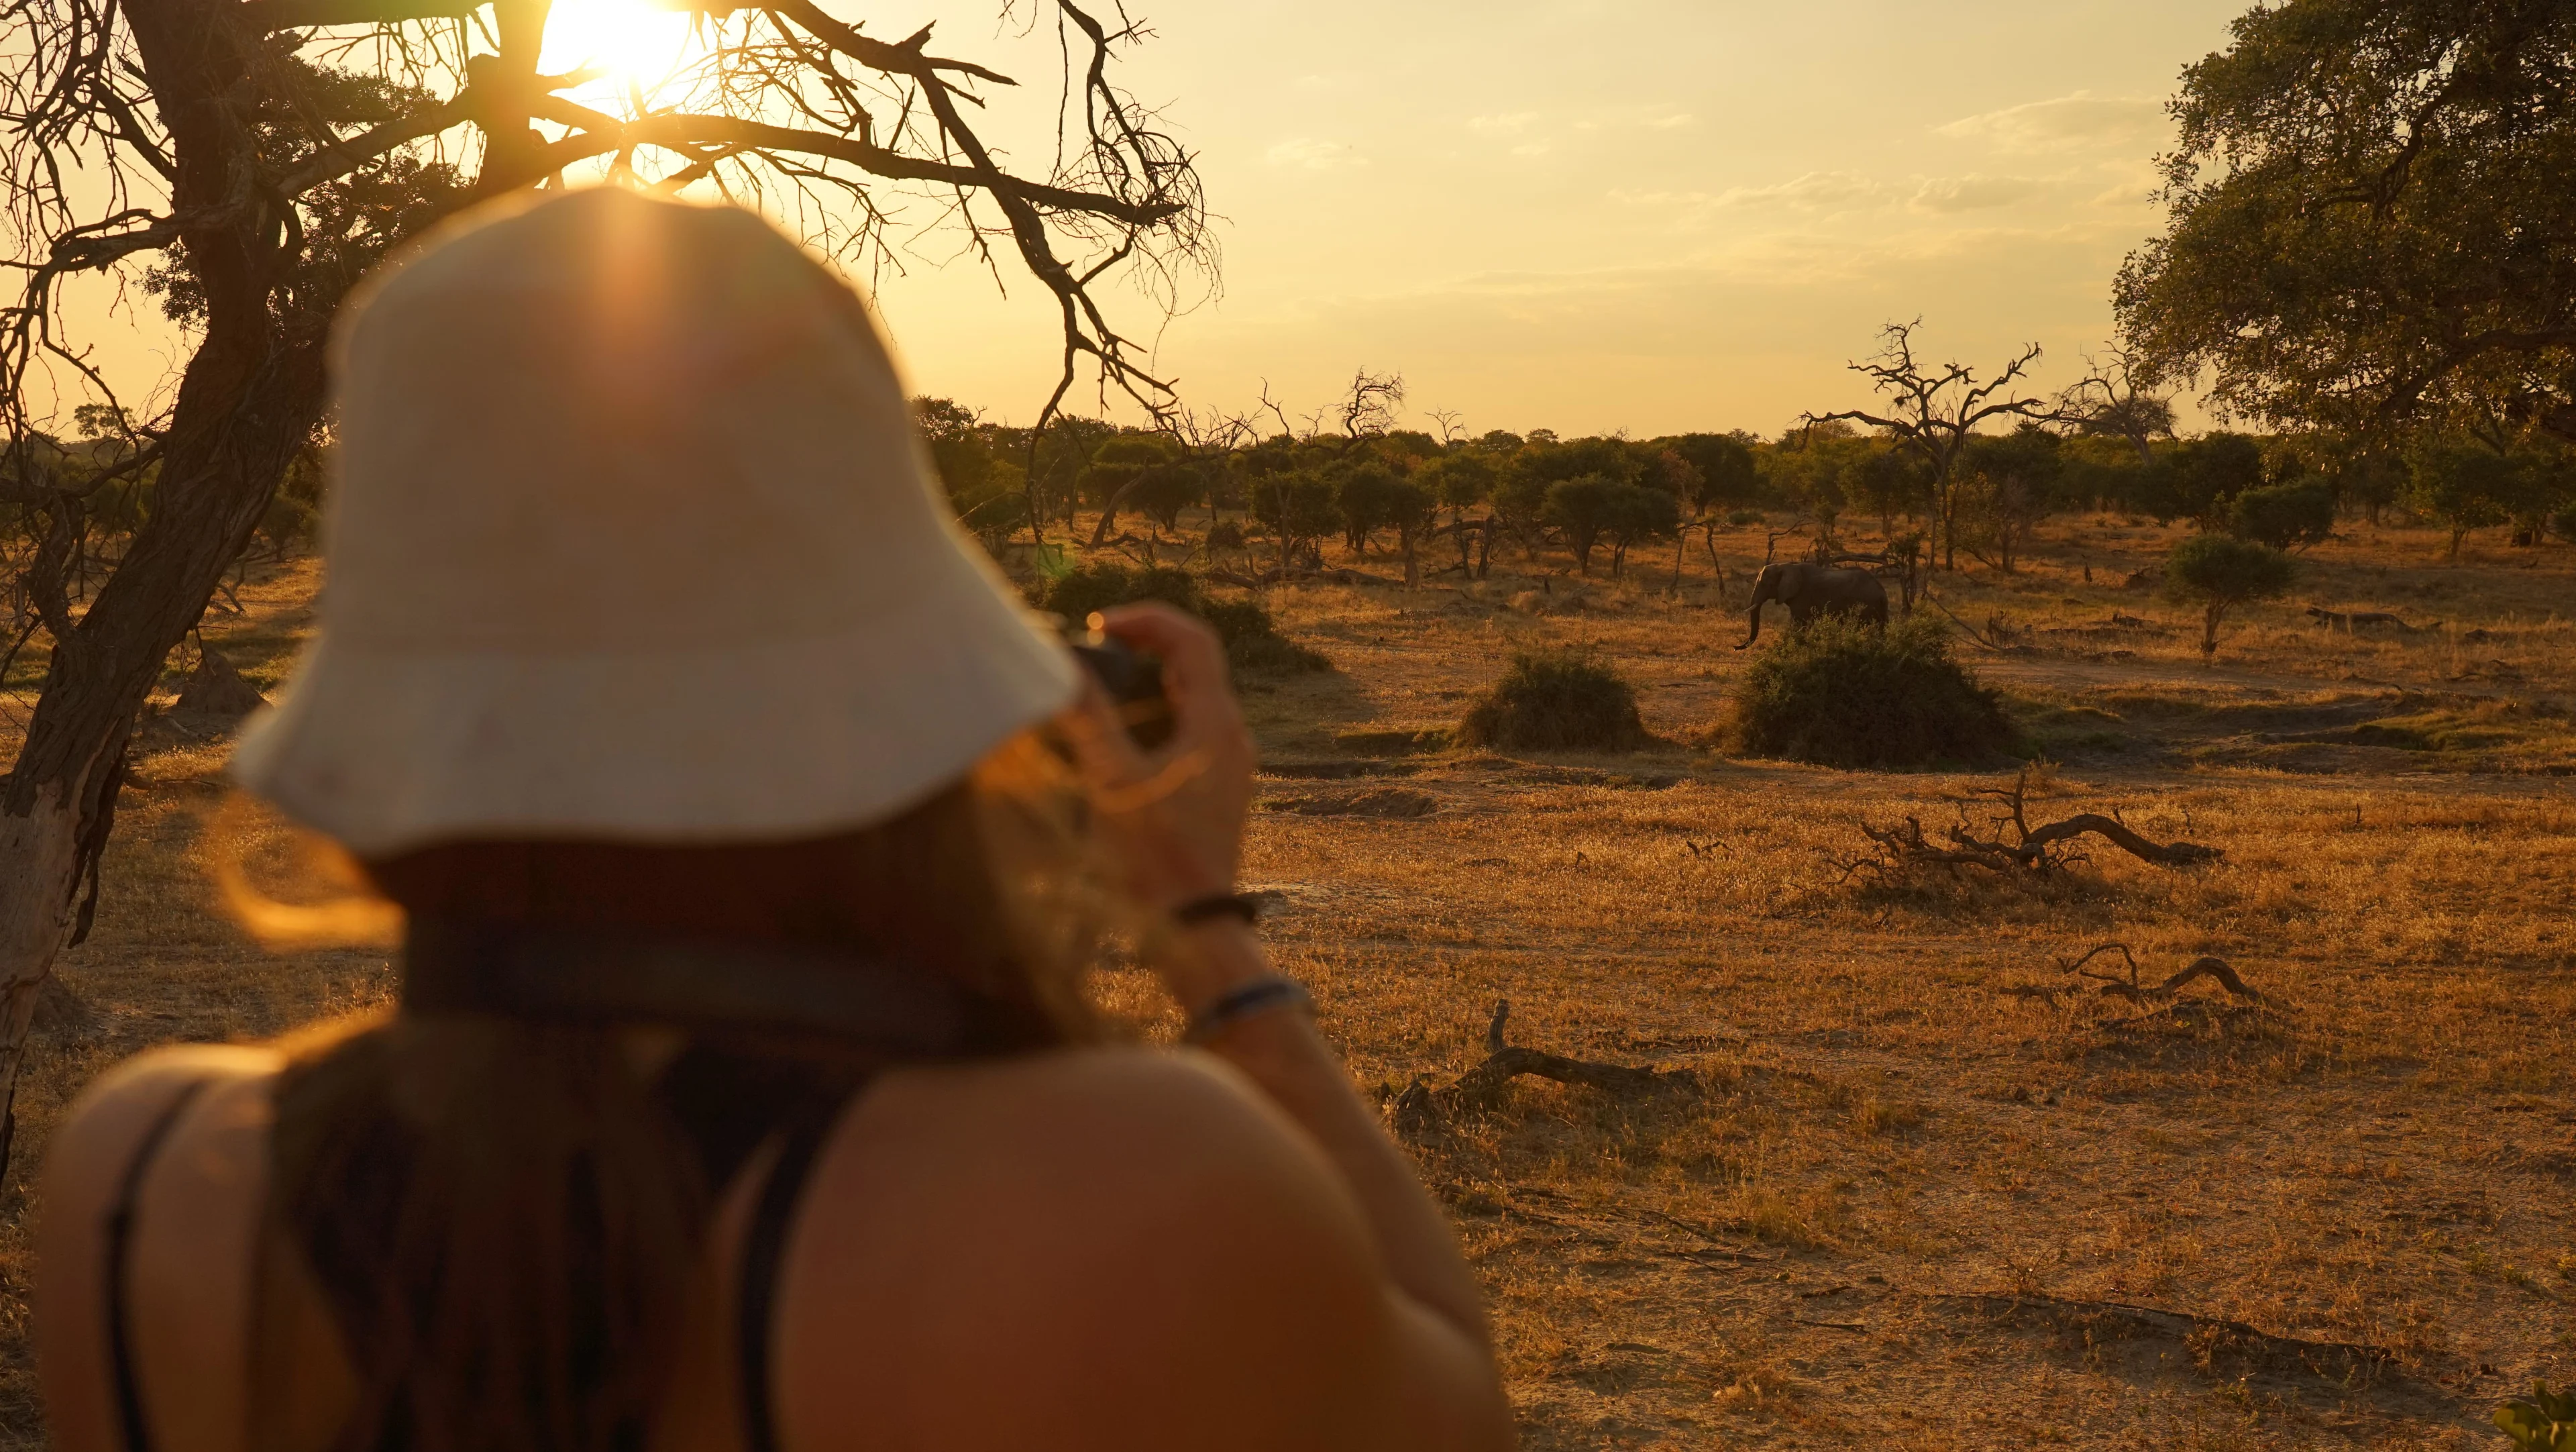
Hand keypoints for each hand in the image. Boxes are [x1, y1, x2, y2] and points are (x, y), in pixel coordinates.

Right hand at [1056, 602, 1257, 915]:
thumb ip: (1088, 719)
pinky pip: (1188, 732)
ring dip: (1145, 682)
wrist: (1193, 929)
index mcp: (1216, 725)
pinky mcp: (1215, 790)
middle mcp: (1230, 738)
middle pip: (1192, 665)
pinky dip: (1152, 717)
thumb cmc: (1154, 859)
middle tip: (1093, 647)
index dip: (1144, 620)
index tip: (1096, 625)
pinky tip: (1117, 738)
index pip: (1191, 640)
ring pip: (1189, 699)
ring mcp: (1227, 766)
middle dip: (1141, 647)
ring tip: (1098, 687)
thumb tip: (1061, 667)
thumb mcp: (1112, 781)